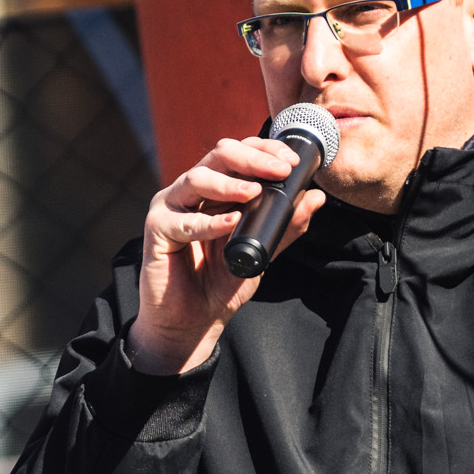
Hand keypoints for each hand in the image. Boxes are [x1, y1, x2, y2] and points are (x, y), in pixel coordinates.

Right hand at [129, 136, 326, 373]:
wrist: (192, 323)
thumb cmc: (219, 284)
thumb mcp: (261, 253)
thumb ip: (284, 226)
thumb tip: (316, 197)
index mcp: (215, 190)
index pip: (239, 155)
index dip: (264, 151)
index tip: (291, 162)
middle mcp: (192, 192)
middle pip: (219, 155)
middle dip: (252, 159)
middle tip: (280, 170)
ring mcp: (171, 208)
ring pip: (197, 177)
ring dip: (229, 183)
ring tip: (254, 193)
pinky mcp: (157, 230)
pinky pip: (183, 220)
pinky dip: (209, 222)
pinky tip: (231, 223)